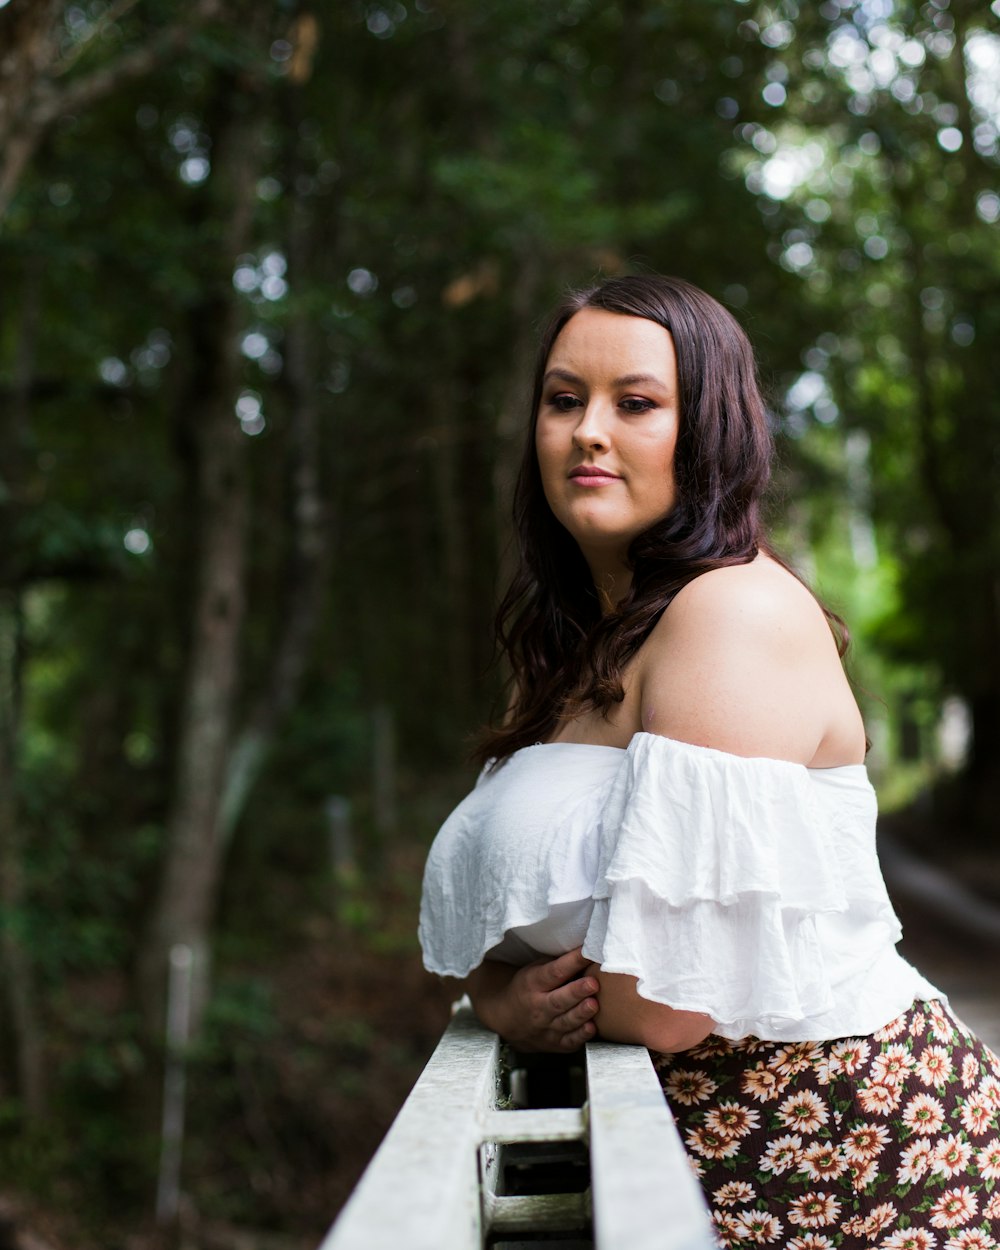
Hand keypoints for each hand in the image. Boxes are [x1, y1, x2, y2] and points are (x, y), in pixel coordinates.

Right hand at [467, 948, 599, 1052]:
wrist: (507, 1019)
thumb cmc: (526, 988)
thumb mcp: (533, 971)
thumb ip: (556, 964)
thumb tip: (585, 949)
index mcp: (533, 984)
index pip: (553, 972)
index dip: (571, 962)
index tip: (587, 952)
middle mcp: (539, 1007)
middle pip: (559, 1000)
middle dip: (576, 992)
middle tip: (593, 983)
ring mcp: (546, 1028)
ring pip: (565, 1022)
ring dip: (581, 1014)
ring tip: (594, 1004)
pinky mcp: (555, 1044)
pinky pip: (569, 1041)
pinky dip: (580, 1036)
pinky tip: (591, 1027)